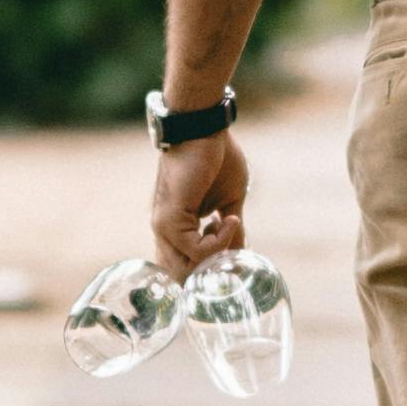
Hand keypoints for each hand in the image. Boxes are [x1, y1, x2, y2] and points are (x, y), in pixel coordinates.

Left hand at [150, 126, 249, 270]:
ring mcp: (165, 227)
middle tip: (234, 247)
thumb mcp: (230, 200)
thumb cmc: (217, 159)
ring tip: (233, 226)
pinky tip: (229, 219)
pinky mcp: (170, 220)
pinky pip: (196, 249)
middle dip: (211, 270)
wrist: (204, 131)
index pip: (182, 266)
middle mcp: (166, 231)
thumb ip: (231, 229)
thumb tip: (241, 252)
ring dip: (218, 254)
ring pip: (187, 267)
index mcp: (177, 227)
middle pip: (181, 274)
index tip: (234, 248)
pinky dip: (220, 240)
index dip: (209, 268)